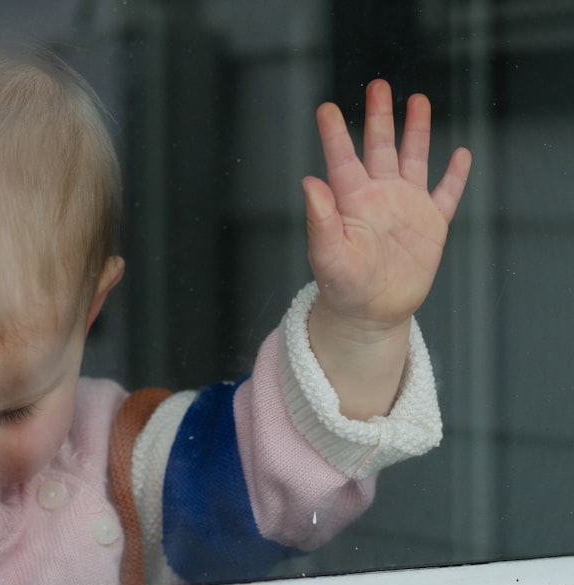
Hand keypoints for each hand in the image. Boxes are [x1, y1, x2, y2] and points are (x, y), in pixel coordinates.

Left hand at [302, 79, 470, 419]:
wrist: (370, 313)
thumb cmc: (342, 286)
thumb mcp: (328, 255)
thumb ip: (320, 219)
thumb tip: (309, 182)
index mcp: (351, 201)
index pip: (342, 160)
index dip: (334, 134)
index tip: (326, 108)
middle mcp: (378, 196)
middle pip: (379, 148)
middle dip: (379, 117)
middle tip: (379, 85)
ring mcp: (406, 207)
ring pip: (413, 160)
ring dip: (416, 131)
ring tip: (417, 101)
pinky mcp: (431, 225)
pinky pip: (446, 194)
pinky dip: (455, 175)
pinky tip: (461, 154)